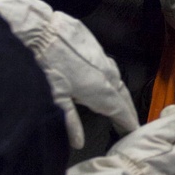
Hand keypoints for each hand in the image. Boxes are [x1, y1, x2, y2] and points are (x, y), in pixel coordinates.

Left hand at [0, 0, 137, 148]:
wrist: (41, 31)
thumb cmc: (47, 66)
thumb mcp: (57, 97)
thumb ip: (71, 122)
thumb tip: (79, 144)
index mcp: (101, 91)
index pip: (120, 111)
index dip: (128, 123)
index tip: (133, 132)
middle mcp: (108, 75)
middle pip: (124, 97)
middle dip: (128, 111)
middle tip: (131, 122)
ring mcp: (103, 59)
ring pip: (118, 80)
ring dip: (122, 94)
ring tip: (122, 104)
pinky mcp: (97, 47)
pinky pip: (110, 66)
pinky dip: (112, 78)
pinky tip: (107, 80)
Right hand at [109, 105, 174, 174]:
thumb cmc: (137, 156)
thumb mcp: (157, 131)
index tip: (161, 119)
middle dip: (171, 139)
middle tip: (151, 136)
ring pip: (174, 161)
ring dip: (164, 154)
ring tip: (146, 150)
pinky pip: (165, 174)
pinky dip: (158, 167)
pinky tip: (145, 165)